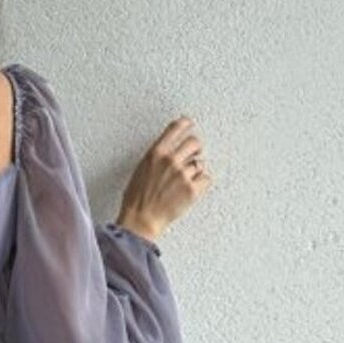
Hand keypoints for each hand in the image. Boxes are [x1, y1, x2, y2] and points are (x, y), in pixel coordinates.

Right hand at [117, 115, 212, 242]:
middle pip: (194, 143)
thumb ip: (157, 157)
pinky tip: (190, 189)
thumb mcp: (141, 168)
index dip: (185, 124)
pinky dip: (201, 184)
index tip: (189, 123)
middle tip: (193, 155)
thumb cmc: (137, 198)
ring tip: (184, 181)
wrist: (141, 219)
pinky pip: (206, 179)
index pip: (176, 128)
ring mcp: (183, 175)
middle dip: (195, 149)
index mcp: (156, 153)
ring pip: (200, 163)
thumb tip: (169, 150)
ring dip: (195, 170)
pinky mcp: (192, 189)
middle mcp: (170, 161)